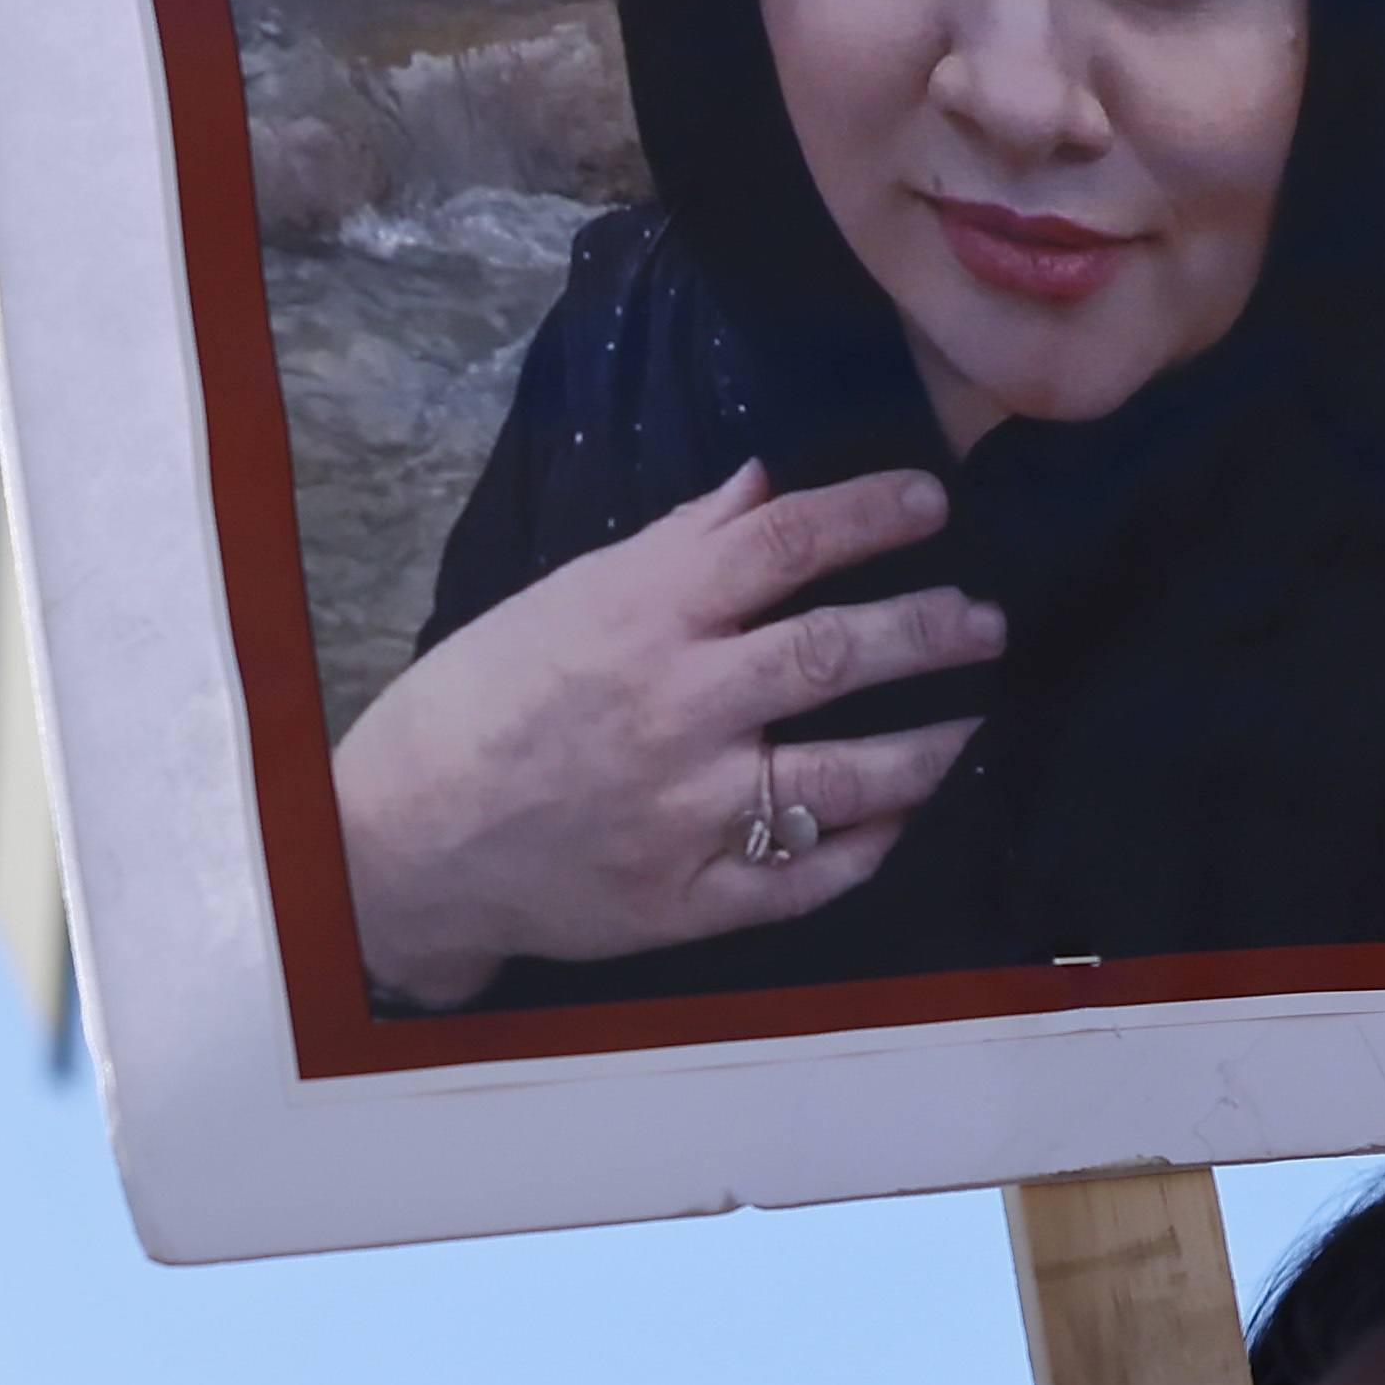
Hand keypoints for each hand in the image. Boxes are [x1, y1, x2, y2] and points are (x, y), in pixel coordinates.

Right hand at [327, 462, 998, 999]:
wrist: (402, 841)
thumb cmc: (477, 706)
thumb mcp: (561, 600)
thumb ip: (672, 547)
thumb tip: (764, 488)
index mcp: (642, 618)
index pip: (788, 543)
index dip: (873, 515)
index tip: (932, 504)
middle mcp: (677, 709)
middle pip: (837, 652)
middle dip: (929, 630)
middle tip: (983, 623)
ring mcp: (688, 811)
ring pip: (845, 776)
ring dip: (926, 749)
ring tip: (969, 726)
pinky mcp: (688, 896)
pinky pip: (806, 875)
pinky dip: (866, 847)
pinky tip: (899, 821)